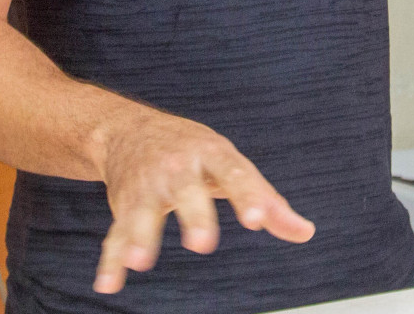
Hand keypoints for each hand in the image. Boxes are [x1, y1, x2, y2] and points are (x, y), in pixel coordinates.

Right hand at [91, 108, 314, 293]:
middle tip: (202, 243)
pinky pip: (115, 234)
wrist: (127, 130)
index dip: (247, 197)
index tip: (257, 221)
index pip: (234, 174)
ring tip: (139, 262)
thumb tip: (305, 232)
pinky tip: (108, 284)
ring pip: (142, 212)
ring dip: (139, 236)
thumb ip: (266, 201)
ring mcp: (146, 187)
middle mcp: (177, 168)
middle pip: (186, 190)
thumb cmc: (193, 152)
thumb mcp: (230, 165)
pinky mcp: (122, 206)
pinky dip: (110, 260)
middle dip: (193, 215)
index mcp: (212, 155)